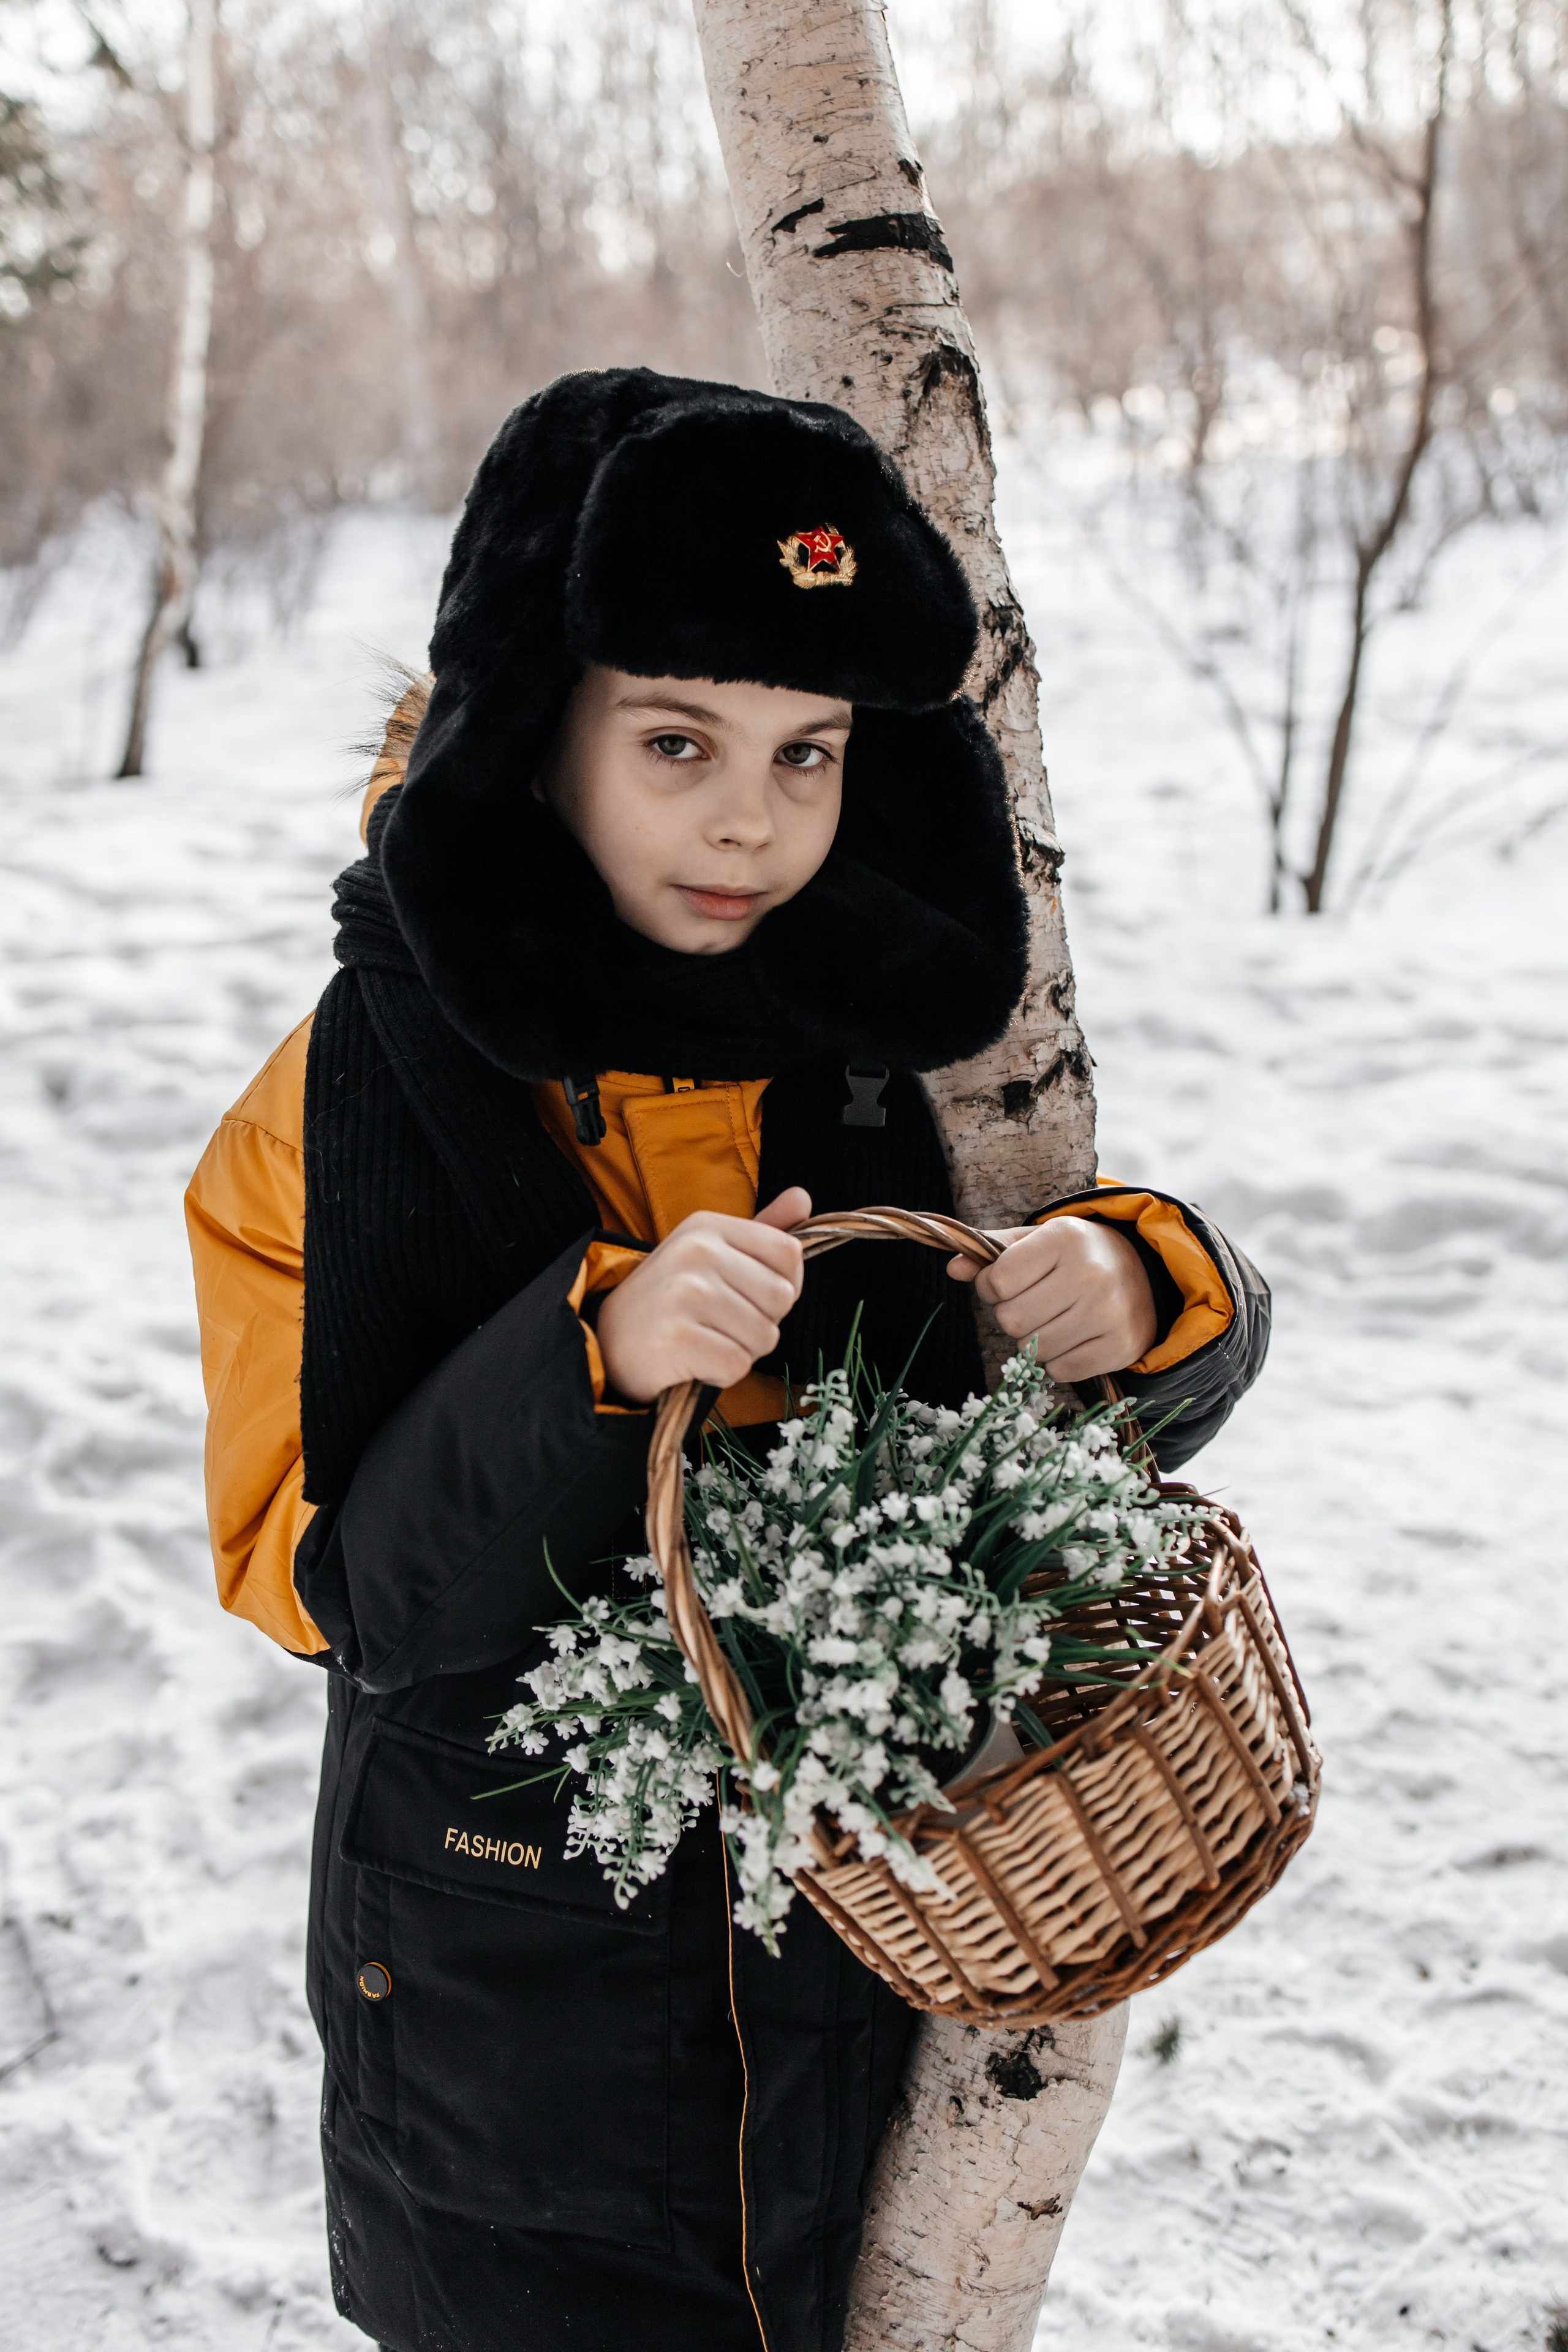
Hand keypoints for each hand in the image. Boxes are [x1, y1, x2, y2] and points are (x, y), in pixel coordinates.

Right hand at [596, 1187, 810, 1402]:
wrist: (607, 1344)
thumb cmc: (669, 1301)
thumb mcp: (710, 1253)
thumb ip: (760, 1232)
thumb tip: (804, 1197)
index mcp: (707, 1226)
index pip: (789, 1253)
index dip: (781, 1285)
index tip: (745, 1295)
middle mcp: (696, 1251)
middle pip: (782, 1298)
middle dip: (761, 1322)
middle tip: (717, 1323)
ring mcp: (684, 1293)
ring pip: (765, 1336)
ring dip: (741, 1350)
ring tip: (703, 1341)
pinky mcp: (677, 1338)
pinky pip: (738, 1365)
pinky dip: (721, 1374)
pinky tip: (692, 1361)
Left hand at [946, 1215, 1157, 1381]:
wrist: (1145, 1274)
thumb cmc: (1077, 1256)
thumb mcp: (1038, 1241)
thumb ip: (993, 1251)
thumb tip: (953, 1268)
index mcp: (1065, 1238)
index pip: (999, 1281)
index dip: (991, 1287)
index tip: (1005, 1284)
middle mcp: (1091, 1273)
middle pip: (1012, 1320)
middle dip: (1012, 1316)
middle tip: (1032, 1304)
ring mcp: (1109, 1313)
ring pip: (1034, 1350)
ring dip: (1033, 1341)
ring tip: (1054, 1320)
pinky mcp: (1121, 1346)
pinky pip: (1060, 1370)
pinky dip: (1057, 1360)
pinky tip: (1072, 1337)